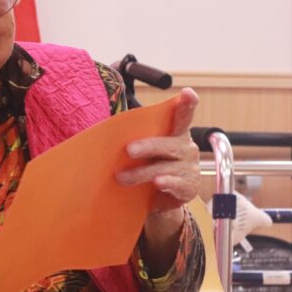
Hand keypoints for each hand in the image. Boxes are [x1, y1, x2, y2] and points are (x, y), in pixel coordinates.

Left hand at [115, 88, 200, 272]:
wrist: (156, 198)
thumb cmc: (147, 166)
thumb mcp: (142, 149)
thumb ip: (133, 137)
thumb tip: (103, 131)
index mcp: (175, 133)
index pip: (183, 116)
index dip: (187, 104)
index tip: (187, 92)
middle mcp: (186, 148)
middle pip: (169, 144)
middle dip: (148, 146)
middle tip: (129, 150)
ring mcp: (189, 168)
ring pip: (166, 167)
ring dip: (142, 172)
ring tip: (121, 177)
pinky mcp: (188, 187)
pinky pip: (177, 184)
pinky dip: (166, 182)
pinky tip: (157, 182)